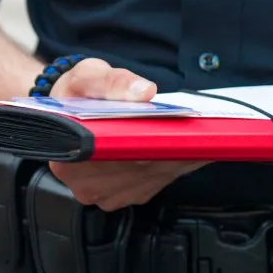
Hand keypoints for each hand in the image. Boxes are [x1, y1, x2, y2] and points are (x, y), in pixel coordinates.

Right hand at [47, 58, 203, 210]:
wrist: (69, 113)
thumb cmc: (76, 95)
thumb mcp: (87, 76)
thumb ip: (113, 82)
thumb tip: (143, 91)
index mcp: (70, 155)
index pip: (118, 152)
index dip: (152, 140)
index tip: (177, 129)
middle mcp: (87, 183)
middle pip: (144, 167)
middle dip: (175, 145)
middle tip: (203, 127)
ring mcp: (110, 195)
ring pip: (158, 176)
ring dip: (182, 155)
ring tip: (200, 133)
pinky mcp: (130, 196)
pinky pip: (163, 180)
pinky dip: (180, 163)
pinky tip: (190, 145)